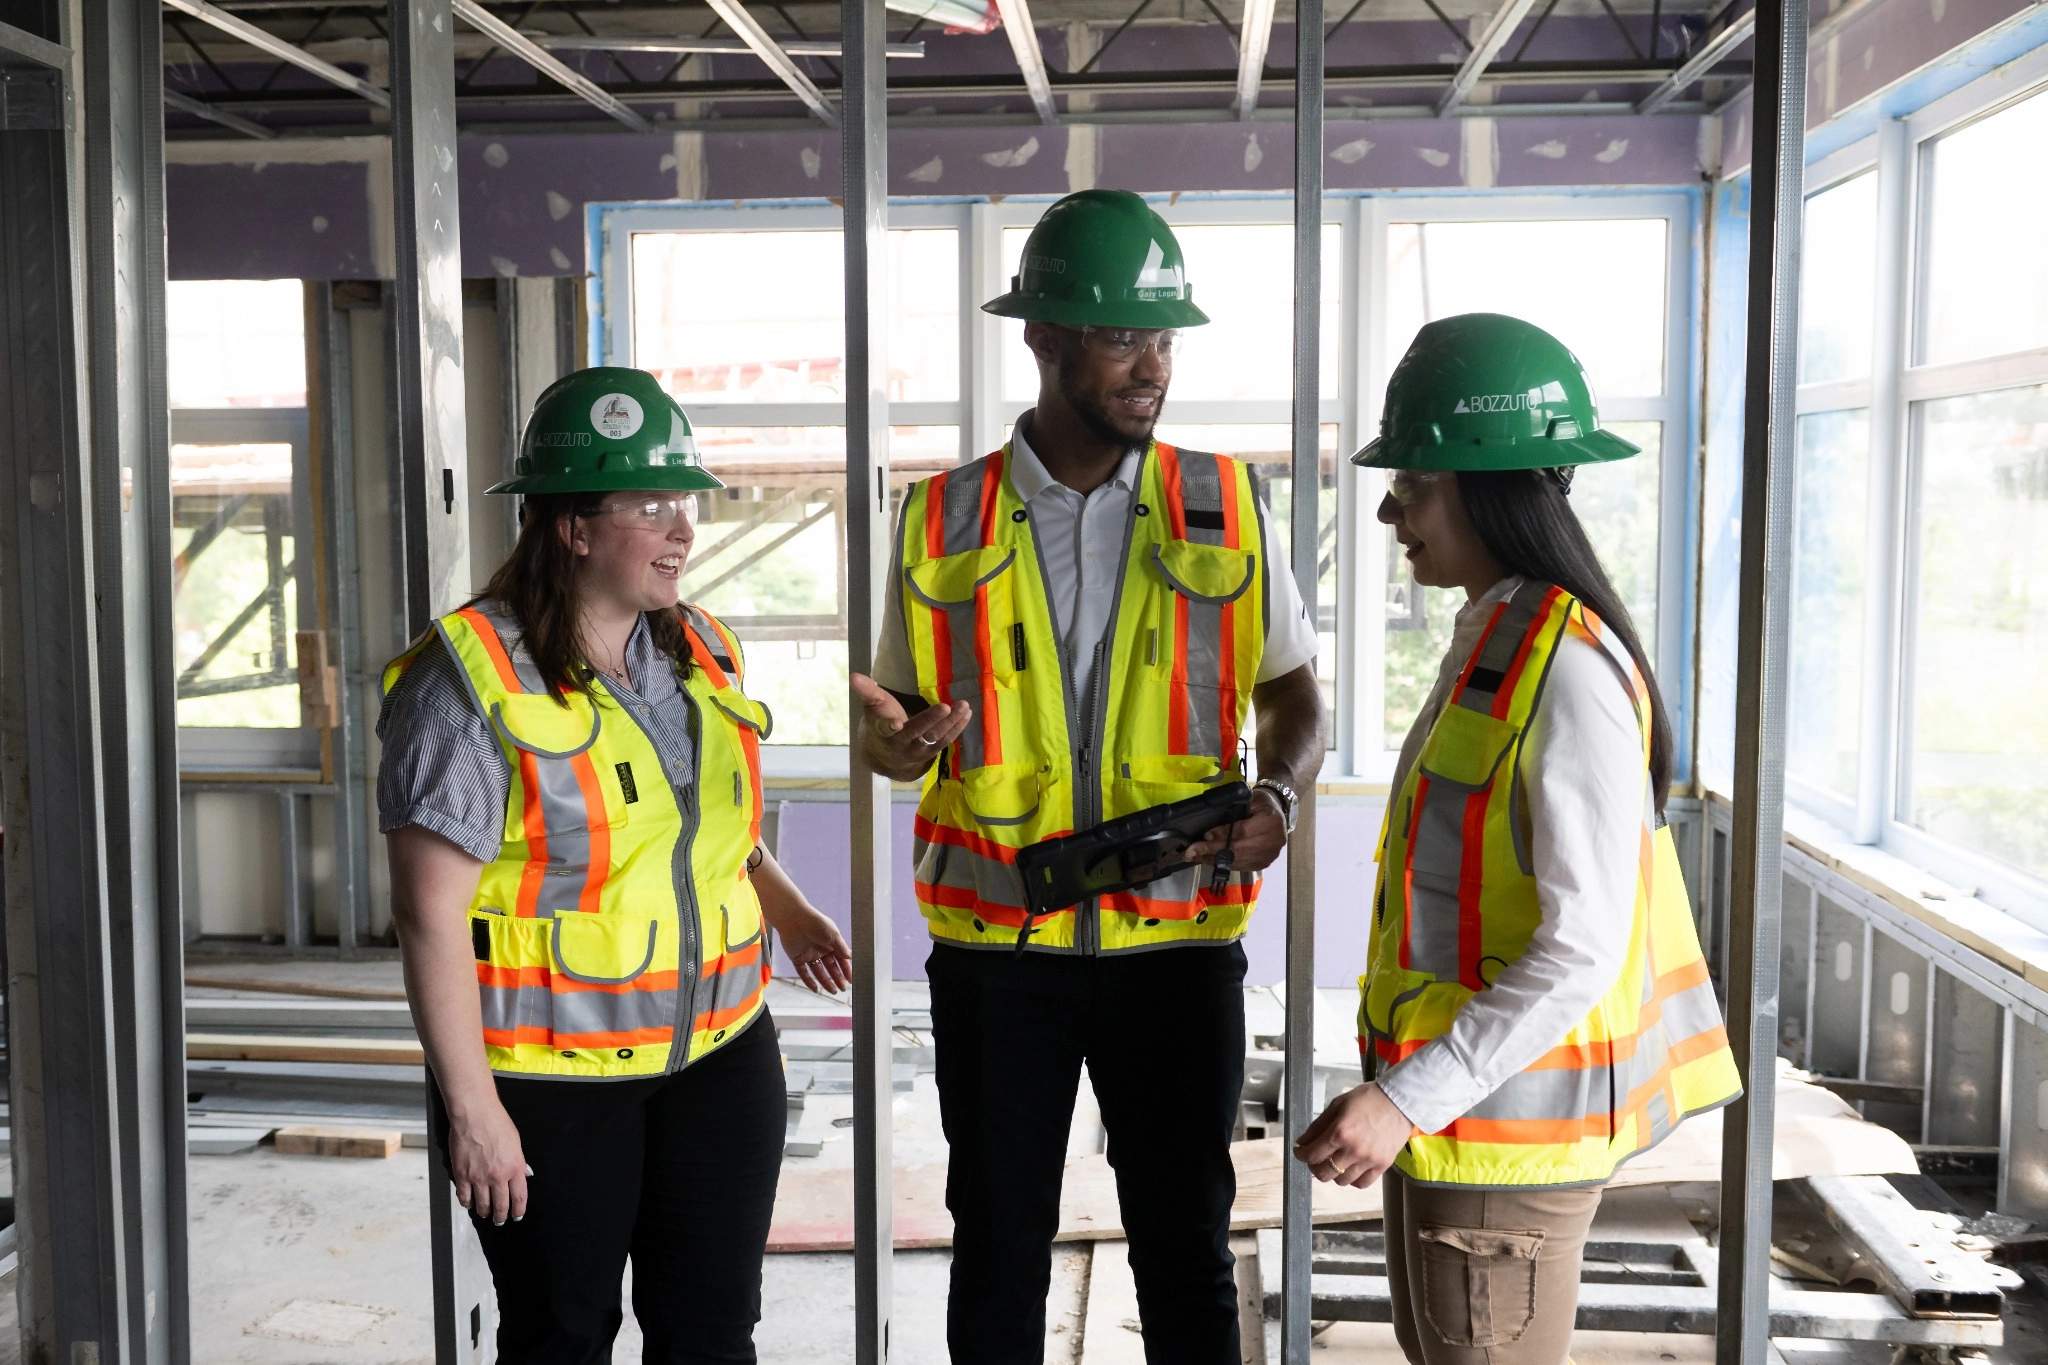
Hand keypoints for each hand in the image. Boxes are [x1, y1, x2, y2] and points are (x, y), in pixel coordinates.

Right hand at [447, 1097, 528, 1225]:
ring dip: (484, 1212)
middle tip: (500, 1220)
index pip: (519, 1197)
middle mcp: (498, 1176)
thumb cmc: (497, 1123)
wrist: (475, 1115)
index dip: (518, 1210)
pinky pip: (464, 1197)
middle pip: (501, 1205)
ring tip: (485, 1213)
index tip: (517, 1215)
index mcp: (515, 1168)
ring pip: (482, 1204)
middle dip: (501, 1216)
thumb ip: (520, 1162)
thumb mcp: (516, 1142)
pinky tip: (469, 1203)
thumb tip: (525, 1176)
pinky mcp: (462, 1175)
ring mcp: (478, 1178)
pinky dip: (467, 1203)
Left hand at [769, 900, 853, 994]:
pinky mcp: (797, 958)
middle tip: (843, 988)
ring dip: (826, 981)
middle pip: (830, 967)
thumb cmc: (816, 923)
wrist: (794, 919)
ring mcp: (809, 954)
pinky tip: (815, 989)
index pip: (840, 959)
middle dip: (837, 977)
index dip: (846, 969)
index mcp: (830, 943)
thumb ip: (841, 947)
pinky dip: (809, 981)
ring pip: (818, 971)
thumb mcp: (833, 935)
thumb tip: (850, 957)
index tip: (850, 980)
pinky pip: (803, 972)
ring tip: (833, 991)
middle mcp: (820, 949)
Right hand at [851, 673, 971, 779]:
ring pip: (935, 738)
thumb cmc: (879, 721)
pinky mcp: (930, 752)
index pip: (884, 728)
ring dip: (951, 723)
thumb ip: (866, 690)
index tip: (896, 722)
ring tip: (964, 707)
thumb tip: (853, 675)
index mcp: (882, 731)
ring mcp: (917, 751)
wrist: (885, 754)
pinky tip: (967, 714)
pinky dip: (957, 728)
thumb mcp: (872, 706)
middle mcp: (900, 743)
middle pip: (917, 733)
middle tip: (947, 706)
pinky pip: (946, 741)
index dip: (889, 725)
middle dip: (932, 720)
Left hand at [1183, 786, 1288, 872]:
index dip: (1222, 834)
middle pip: (1237, 849)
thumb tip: (1210, 833)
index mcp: (1270, 821)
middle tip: (1190, 852)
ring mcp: (1270, 855)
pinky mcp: (1264, 863)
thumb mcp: (1251, 798)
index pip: (1242, 831)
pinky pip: (1241, 866)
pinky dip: (1224, 864)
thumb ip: (1234, 812)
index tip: (1204, 836)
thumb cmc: (1262, 802)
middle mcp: (1273, 841)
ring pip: (1238, 861)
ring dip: (1214, 860)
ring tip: (1195, 857)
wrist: (1279, 811)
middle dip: (1211, 851)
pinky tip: (1209, 860)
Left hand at [1294, 1082, 1415, 1187]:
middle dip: (1314, 1166)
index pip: (1312, 1154)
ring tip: (1334, 1162)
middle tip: (1315, 1158)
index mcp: (1339, 1132)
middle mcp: (1353, 1150)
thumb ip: (1318, 1125)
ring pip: (1341, 1181)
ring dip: (1333, 1173)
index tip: (1299, 1151)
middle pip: (1324, 1174)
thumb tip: (1303, 1142)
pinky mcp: (1382, 1165)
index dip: (1301, 1154)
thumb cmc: (1368, 1099)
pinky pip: (1362, 1183)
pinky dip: (1352, 1180)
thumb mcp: (1337, 1105)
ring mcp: (1368, 1160)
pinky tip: (1350, 1169)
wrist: (1400, 1101)